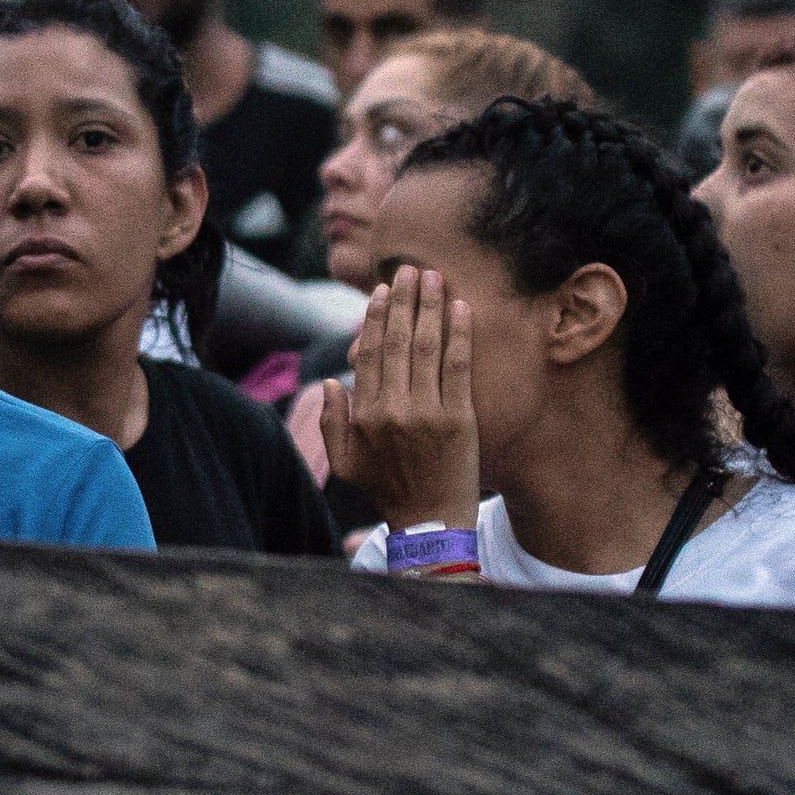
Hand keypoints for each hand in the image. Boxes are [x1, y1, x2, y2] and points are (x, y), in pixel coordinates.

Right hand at [329, 267, 480, 537]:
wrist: (432, 523)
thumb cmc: (390, 491)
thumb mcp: (348, 463)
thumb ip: (333, 424)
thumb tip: (332, 382)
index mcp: (364, 415)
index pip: (369, 353)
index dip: (376, 317)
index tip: (383, 291)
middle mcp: (391, 409)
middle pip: (397, 342)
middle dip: (403, 300)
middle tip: (411, 270)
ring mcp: (425, 412)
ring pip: (426, 347)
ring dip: (430, 306)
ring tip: (434, 278)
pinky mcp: (457, 418)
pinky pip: (457, 366)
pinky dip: (459, 333)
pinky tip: (462, 308)